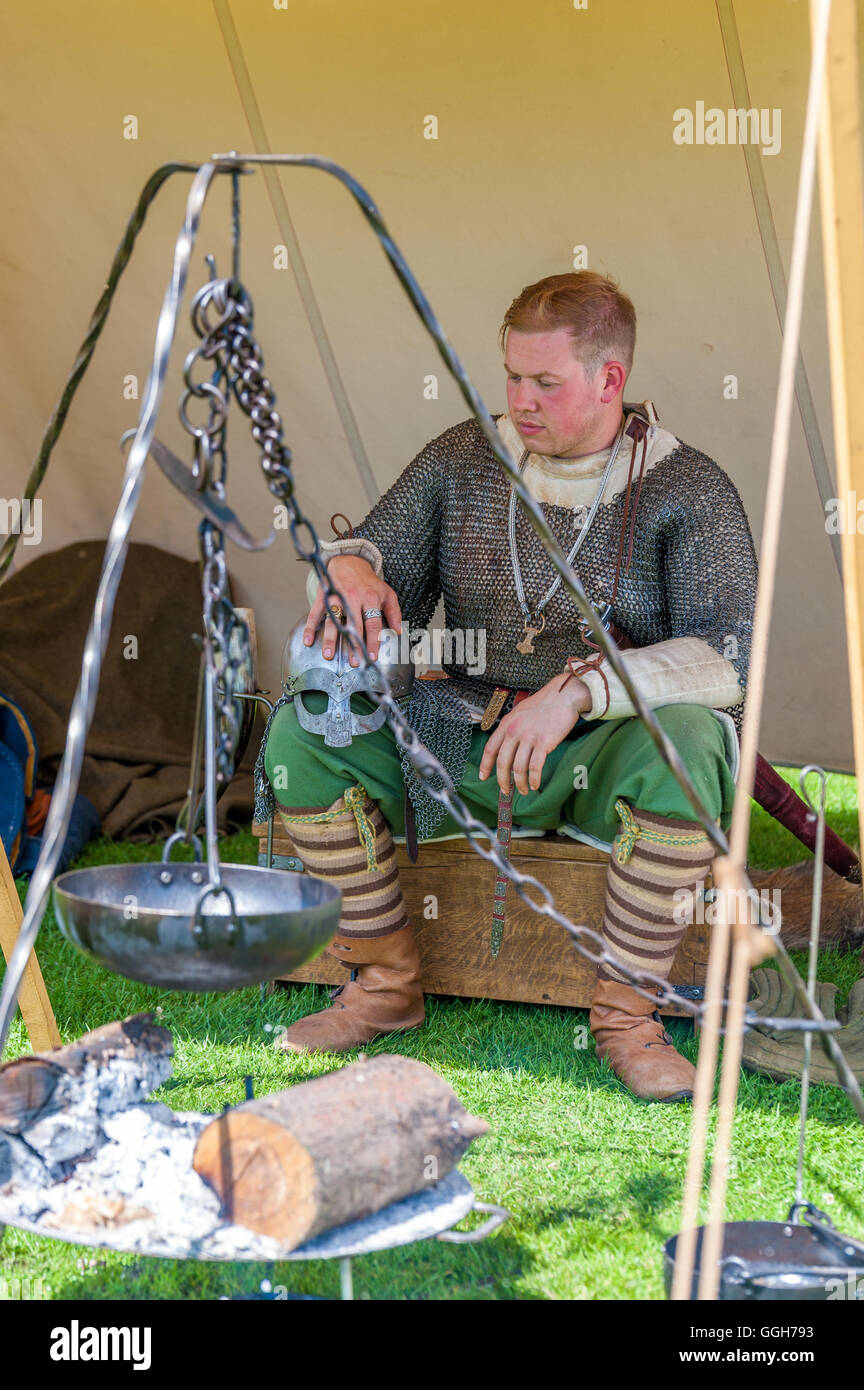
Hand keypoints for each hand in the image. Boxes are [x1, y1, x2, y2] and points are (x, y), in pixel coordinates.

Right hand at [303, 555, 402, 665]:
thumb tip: (398, 632)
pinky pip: (315, 614)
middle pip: (353, 625)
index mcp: (370, 598)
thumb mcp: (387, 593)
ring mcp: (336, 597)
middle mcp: (352, 598)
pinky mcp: (323, 597)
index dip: (373, 641)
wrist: (349, 562)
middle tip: (354, 662)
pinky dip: (310, 627)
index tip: (372, 657)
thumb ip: (394, 612)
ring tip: (329, 655)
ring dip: (330, 639)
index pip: (372, 623)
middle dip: (353, 644)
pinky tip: (307, 640)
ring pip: (333, 620)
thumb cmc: (369, 582)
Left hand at [478, 674, 591, 794]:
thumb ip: (512, 727)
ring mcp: (529, 737)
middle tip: (505, 791)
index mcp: (507, 724)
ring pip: (518, 768)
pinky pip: (535, 767)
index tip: (483, 777)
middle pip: (502, 762)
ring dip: (520, 783)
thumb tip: (508, 746)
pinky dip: (534, 779)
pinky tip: (536, 784)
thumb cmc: (545, 704)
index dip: (485, 765)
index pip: (490, 748)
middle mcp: (514, 731)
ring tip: (524, 790)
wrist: (564, 695)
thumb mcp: (521, 712)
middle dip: (502, 780)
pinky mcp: (544, 742)